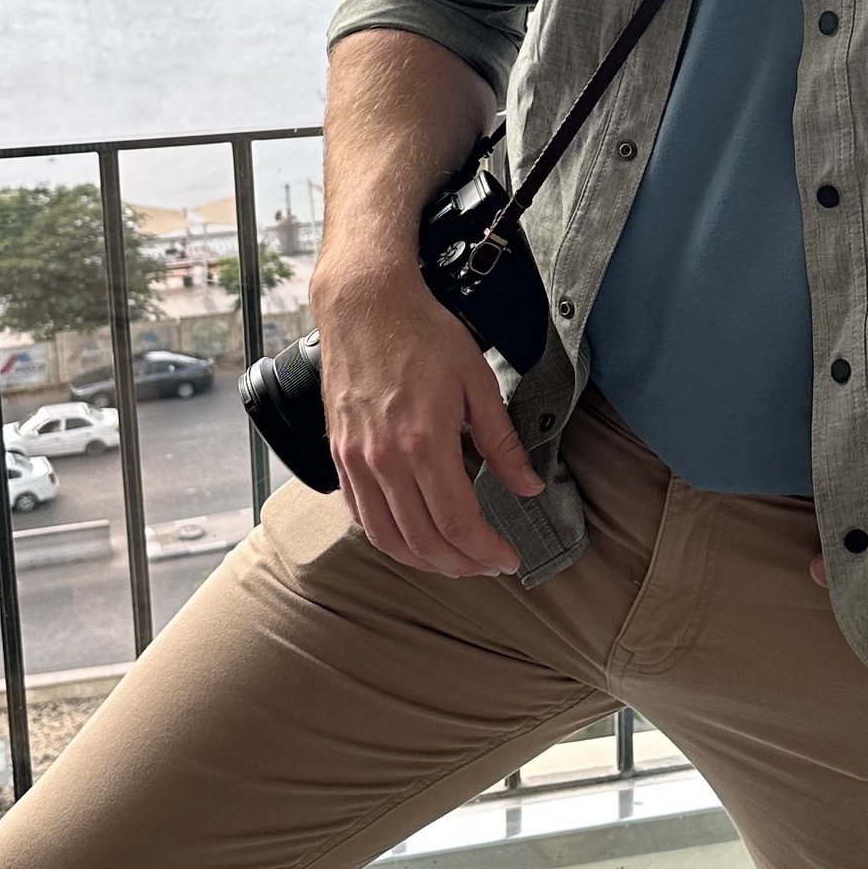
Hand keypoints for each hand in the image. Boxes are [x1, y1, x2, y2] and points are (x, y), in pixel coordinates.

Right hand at [314, 260, 541, 577]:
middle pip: (422, 541)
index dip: (486, 551)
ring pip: (386, 537)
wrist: (366, 304)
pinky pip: (360, 514)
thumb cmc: (422, 334)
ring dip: (422, 560)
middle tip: (486, 564)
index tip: (507, 558)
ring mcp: (356, 459)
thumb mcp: (478, 382)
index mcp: (425, 443)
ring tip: (453, 560)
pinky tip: (410, 535)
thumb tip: (528, 485)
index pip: (457, 523)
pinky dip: (387, 537)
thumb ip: (502, 442)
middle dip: (461, 564)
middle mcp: (385, 459)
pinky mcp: (339, 455)